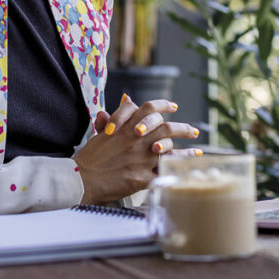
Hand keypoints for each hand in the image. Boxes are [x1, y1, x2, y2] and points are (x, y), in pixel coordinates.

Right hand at [72, 96, 199, 203]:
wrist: (81, 179)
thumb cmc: (89, 158)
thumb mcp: (100, 132)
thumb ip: (115, 116)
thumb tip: (126, 99)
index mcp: (126, 127)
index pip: (149, 108)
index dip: (163, 105)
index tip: (173, 107)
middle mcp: (136, 140)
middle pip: (166, 128)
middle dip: (183, 128)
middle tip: (193, 131)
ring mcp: (140, 159)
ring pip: (170, 150)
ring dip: (187, 150)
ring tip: (197, 151)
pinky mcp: (142, 178)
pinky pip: (165, 173)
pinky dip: (178, 172)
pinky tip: (187, 171)